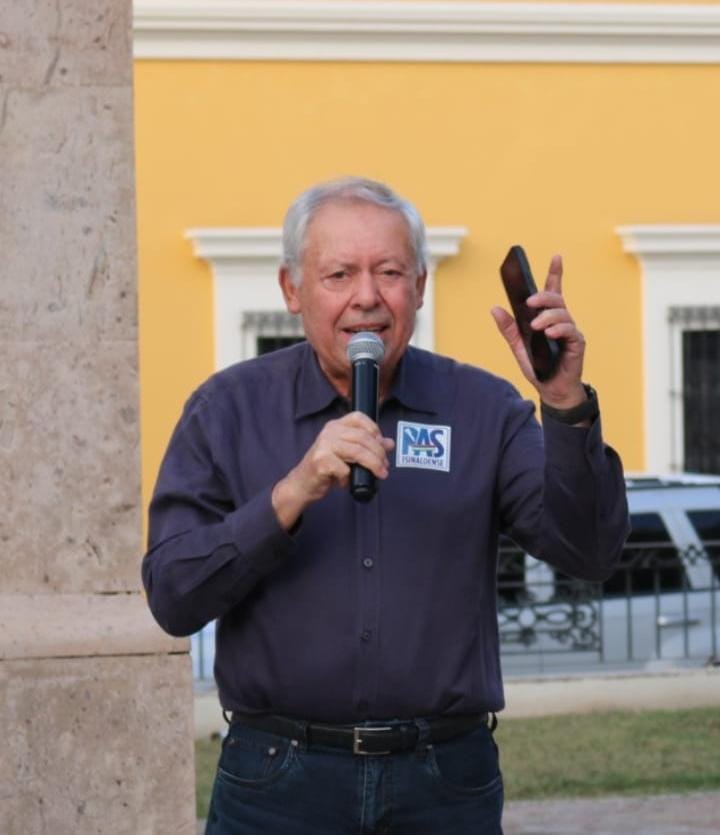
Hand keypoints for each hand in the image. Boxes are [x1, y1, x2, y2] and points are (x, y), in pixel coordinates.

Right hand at [271, 412, 394, 529]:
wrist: (303, 483)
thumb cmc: (327, 467)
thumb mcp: (348, 454)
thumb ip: (368, 446)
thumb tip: (390, 443)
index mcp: (335, 426)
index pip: (359, 418)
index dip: (374, 429)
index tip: (382, 445)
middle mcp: (329, 432)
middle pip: (363, 437)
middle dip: (379, 453)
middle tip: (385, 466)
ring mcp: (324, 446)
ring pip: (357, 452)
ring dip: (373, 464)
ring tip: (379, 474)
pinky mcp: (321, 461)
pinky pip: (345, 469)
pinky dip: (349, 478)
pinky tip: (345, 482)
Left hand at [491, 254, 586, 408]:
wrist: (550, 388)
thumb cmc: (538, 366)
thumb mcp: (518, 345)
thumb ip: (508, 328)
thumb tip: (494, 308)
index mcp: (548, 317)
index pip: (553, 291)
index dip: (555, 273)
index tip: (556, 256)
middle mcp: (561, 321)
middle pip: (556, 299)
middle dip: (543, 297)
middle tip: (529, 304)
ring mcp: (570, 331)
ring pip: (562, 314)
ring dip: (547, 317)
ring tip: (535, 326)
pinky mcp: (577, 343)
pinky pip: (570, 331)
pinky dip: (559, 330)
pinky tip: (549, 334)